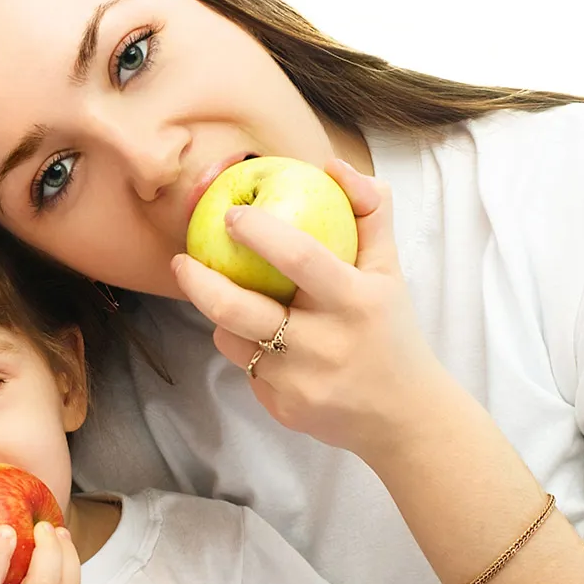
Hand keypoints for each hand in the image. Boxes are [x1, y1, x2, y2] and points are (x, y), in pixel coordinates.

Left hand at [172, 158, 449, 459]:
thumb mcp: (390, 270)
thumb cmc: (389, 329)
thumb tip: (332, 166)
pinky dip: (246, 349)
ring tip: (226, 298)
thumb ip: (370, 211)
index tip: (231, 214)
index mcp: (356, 301)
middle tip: (180, 259)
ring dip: (220, 315)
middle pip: (238, 308)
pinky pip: (244, 367)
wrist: (402, 418)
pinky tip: (261, 342)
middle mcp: (325, 344)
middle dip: (197, 280)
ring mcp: (300, 381)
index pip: (299, 257)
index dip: (257, 231)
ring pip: (230, 338)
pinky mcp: (283, 408)